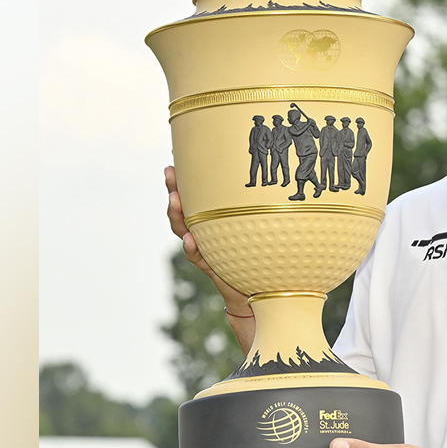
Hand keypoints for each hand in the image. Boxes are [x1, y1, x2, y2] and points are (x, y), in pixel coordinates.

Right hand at [165, 166, 250, 314]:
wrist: (256, 290)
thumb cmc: (259, 252)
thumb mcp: (257, 226)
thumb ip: (256, 209)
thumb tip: (276, 179)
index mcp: (213, 219)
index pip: (194, 196)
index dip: (184, 179)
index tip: (176, 157)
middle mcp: (204, 231)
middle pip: (183, 209)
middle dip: (173, 190)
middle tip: (169, 173)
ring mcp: (205, 248)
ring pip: (184, 230)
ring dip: (177, 215)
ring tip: (175, 200)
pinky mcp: (211, 265)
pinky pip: (198, 256)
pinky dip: (193, 247)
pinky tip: (191, 239)